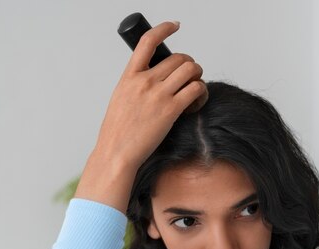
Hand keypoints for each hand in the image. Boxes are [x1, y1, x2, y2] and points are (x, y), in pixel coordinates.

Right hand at [75, 21, 206, 212]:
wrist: (117, 152)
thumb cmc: (118, 132)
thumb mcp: (120, 100)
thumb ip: (136, 85)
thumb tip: (154, 80)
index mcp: (129, 76)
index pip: (148, 42)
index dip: (164, 29)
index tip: (175, 25)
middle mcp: (145, 81)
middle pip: (179, 58)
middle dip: (189, 65)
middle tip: (190, 79)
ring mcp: (158, 94)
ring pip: (191, 70)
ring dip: (198, 77)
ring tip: (194, 91)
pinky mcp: (171, 110)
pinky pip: (196, 90)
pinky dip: (201, 94)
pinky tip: (196, 103)